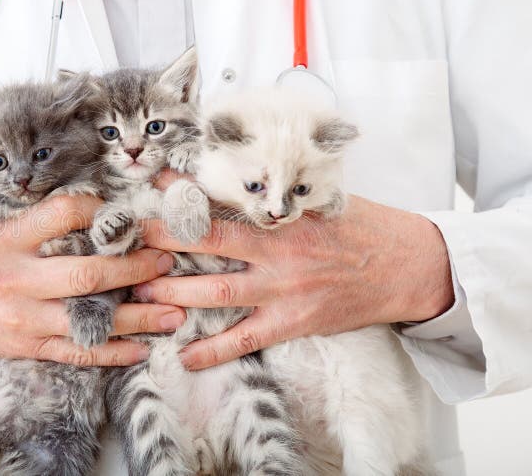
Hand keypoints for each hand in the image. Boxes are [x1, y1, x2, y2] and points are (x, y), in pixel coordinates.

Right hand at [0, 195, 184, 366]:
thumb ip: (37, 220)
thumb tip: (98, 208)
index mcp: (8, 239)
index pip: (62, 214)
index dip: (99, 209)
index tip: (126, 211)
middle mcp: (18, 278)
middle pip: (86, 274)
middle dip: (134, 269)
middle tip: (166, 262)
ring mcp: (25, 318)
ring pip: (90, 320)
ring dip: (139, 318)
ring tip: (175, 313)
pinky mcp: (29, 347)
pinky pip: (77, 353)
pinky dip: (113, 353)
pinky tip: (143, 348)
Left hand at [135, 195, 453, 369]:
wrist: (409, 266)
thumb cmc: (363, 227)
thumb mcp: (322, 198)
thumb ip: (280, 196)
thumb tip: (239, 180)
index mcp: (283, 216)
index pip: (223, 200)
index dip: (185, 193)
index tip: (153, 185)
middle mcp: (277, 251)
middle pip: (207, 243)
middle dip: (163, 241)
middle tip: (126, 241)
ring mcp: (283, 289)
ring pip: (216, 291)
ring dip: (174, 292)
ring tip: (138, 293)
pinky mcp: (294, 321)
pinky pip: (246, 339)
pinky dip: (214, 350)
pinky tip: (184, 357)